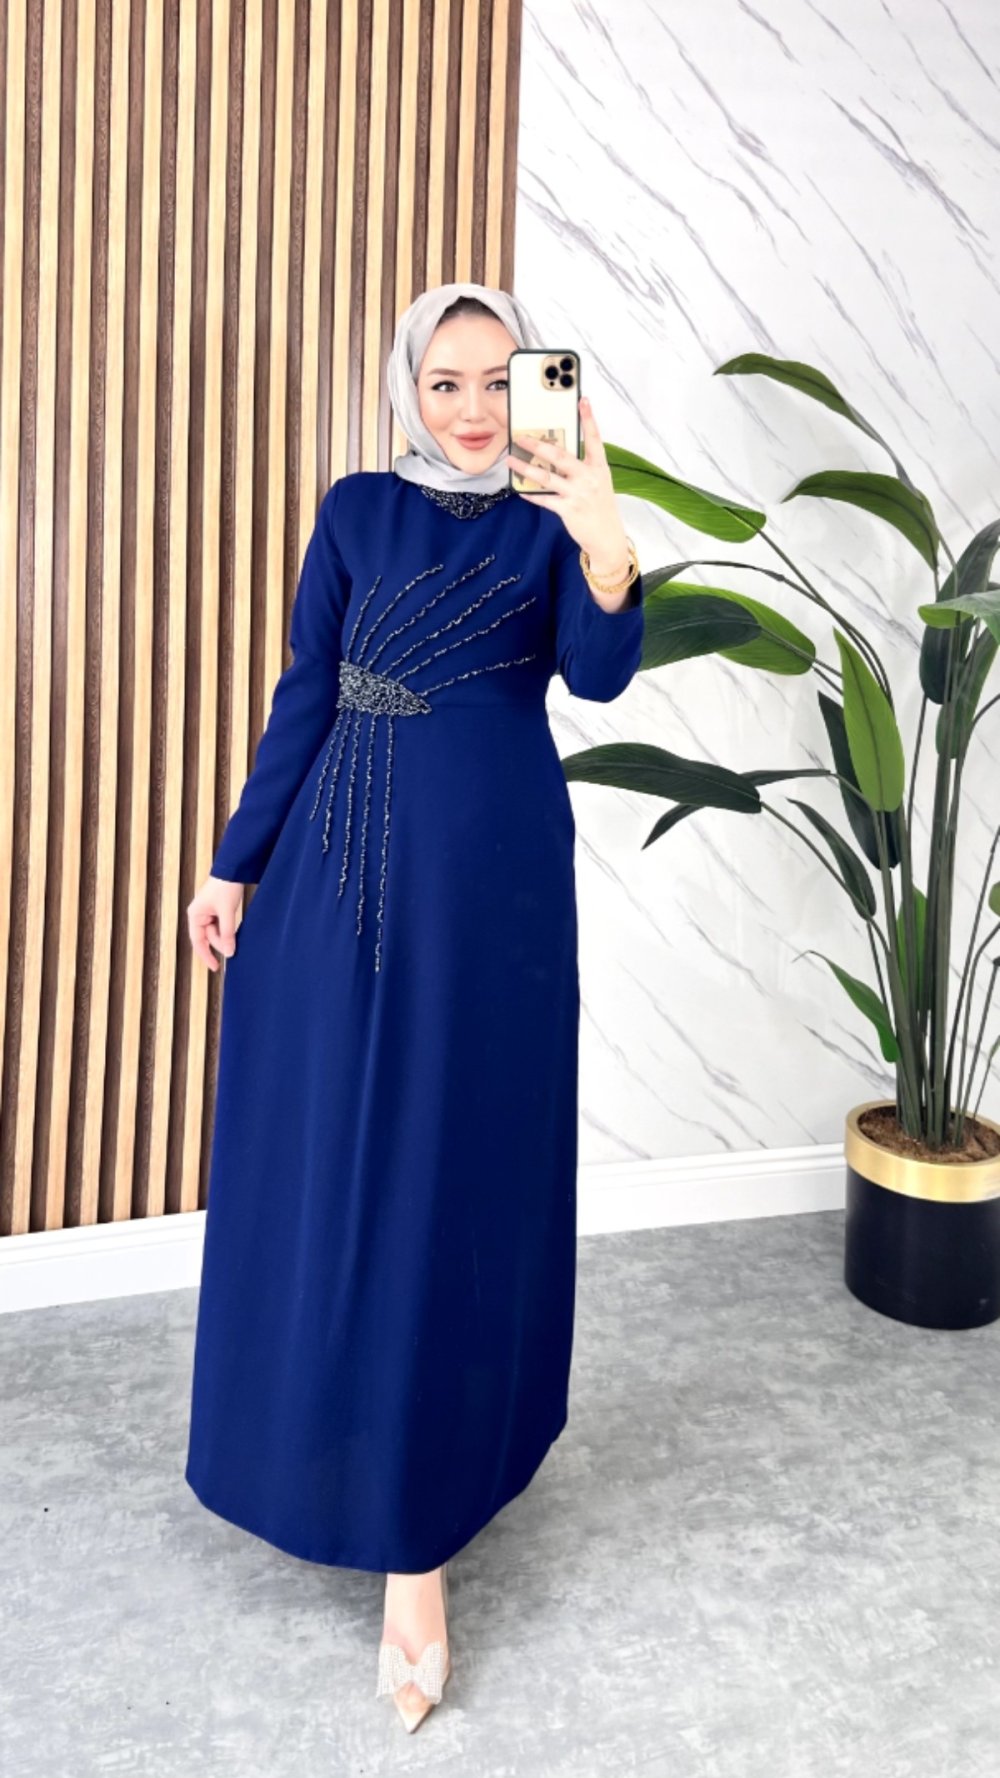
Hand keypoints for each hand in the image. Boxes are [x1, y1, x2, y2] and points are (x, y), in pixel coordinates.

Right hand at [187, 875, 244, 970]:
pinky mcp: (216, 910)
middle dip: (221, 943)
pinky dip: (228, 930)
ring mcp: (207, 913)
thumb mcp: (227, 912)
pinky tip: (235, 932)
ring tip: (237, 937)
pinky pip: (221, 926)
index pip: (198, 941)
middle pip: (208, 938)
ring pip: (216, 933)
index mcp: (195, 915)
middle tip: (235, 949)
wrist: (232, 869)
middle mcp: (199, 915)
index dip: (206, 956)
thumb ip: (227, 933)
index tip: (216, 968)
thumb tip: (229, 953)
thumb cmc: (226, 887)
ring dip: (226, 936)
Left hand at [504, 395, 629, 577]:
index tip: (583, 400)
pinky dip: (530, 494)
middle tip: (521, 436)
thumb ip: (581, 467)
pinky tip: (519, 490)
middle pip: (560, 456)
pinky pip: (544, 499)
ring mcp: (578, 494)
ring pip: (546, 477)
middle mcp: (589, 478)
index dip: (589, 419)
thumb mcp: (598, 482)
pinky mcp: (568, 509)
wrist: (607, 538)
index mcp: (599, 467)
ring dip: (525, 468)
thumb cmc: (600, 507)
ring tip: (510, 460)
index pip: (594, 438)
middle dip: (538, 445)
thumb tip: (556, 453)